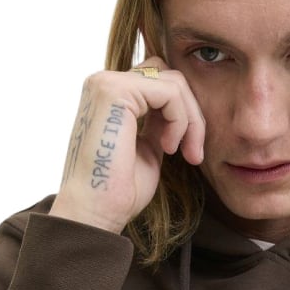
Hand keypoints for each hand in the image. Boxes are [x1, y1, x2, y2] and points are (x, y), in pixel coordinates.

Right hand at [50, 58, 204, 231]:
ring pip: (175, 83)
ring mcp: (106, 83)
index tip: (189, 152)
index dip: (184, 115)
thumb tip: (182, 108)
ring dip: (190, 121)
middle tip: (194, 154)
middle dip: (192, 115)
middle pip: (171, 77)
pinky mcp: (115, 90)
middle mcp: (104, 83)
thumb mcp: (148, 148)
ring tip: (182, 153)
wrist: (94, 212)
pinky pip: (170, 93)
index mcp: (110, 96)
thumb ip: (160, 123)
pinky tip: (168, 148)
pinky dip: (181, 121)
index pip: (161, 84)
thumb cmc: (118, 191)